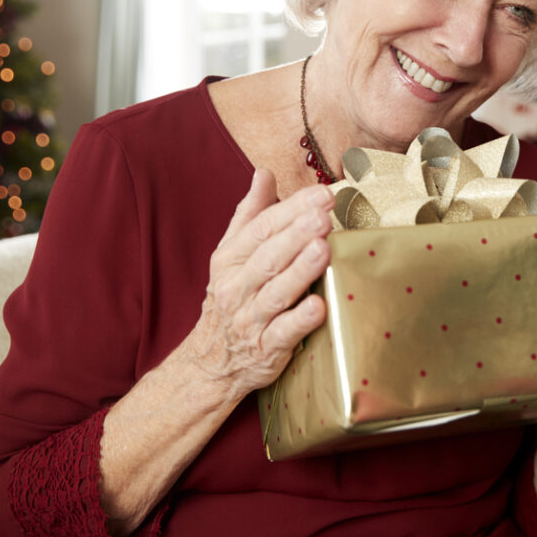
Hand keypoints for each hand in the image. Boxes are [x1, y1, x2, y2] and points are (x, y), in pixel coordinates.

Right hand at [184, 168, 334, 400]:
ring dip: (300, 270)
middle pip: (269, 257)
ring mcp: (251, 320)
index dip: (292, 209)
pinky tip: (320, 305)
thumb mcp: (231, 254)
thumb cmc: (231, 298)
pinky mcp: (266, 350)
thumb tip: (264, 173)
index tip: (321, 193)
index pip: (261, 229)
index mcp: (230, 259)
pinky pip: (283, 334)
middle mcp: (237, 287)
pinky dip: (301, 320)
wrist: (212, 363)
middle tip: (324, 214)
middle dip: (297, 234)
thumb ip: (250, 214)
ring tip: (323, 248)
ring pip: (276, 292)